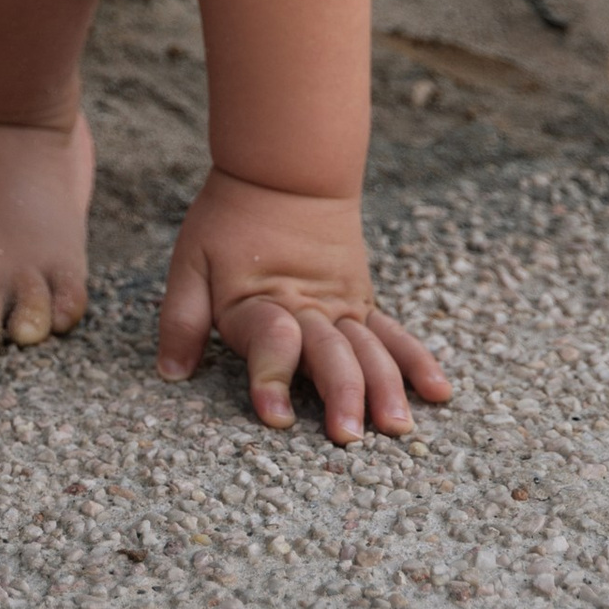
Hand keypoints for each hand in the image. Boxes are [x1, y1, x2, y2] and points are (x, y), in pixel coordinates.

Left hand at [156, 170, 450, 443]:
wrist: (285, 172)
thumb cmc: (230, 221)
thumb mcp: (190, 261)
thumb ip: (181, 319)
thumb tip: (171, 374)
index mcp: (258, 302)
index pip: (269, 341)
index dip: (271, 376)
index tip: (277, 415)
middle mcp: (306, 309)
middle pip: (328, 354)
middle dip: (339, 395)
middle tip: (348, 436)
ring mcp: (341, 307)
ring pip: (369, 350)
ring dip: (384, 389)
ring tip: (396, 428)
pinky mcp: (362, 303)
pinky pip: (395, 335)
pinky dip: (417, 361)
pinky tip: (437, 391)